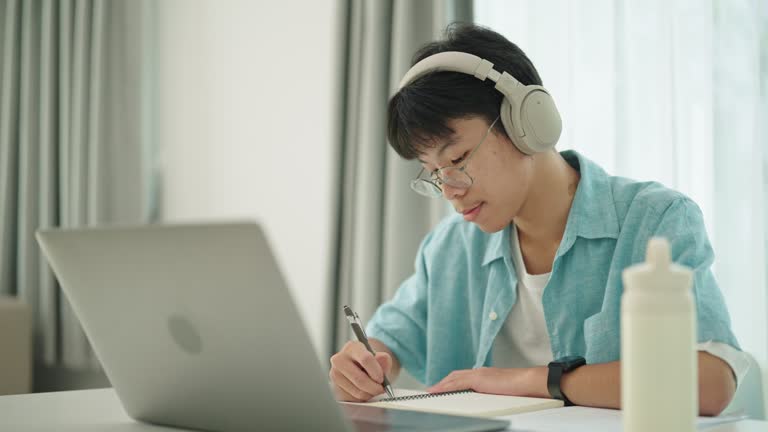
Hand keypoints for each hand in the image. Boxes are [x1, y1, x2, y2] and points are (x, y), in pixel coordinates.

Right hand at [329, 341, 392, 401]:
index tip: (382, 379)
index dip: (376, 372)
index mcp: (352, 347)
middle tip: (381, 389)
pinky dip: (362, 399)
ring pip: (357, 391)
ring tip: (373, 389)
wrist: (357, 367)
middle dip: (374, 387)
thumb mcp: (379, 358)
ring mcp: (335, 375)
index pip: (365, 359)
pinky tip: (364, 392)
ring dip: (369, 394)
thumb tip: (383, 358)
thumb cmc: (369, 363)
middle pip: (360, 379)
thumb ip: (383, 359)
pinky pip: (352, 399)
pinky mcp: (335, 389)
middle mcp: (339, 360)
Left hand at [427, 366, 547, 397]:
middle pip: (456, 375)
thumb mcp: (502, 391)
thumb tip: (488, 398)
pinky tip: (438, 391)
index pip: (463, 376)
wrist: (529, 382)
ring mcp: (479, 374)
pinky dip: (446, 386)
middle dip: (443, 382)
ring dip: (442, 384)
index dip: (451, 381)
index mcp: (485, 375)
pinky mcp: (479, 379)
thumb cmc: (521, 388)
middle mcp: (480, 372)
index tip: (442, 387)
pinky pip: (458, 382)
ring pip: (454, 378)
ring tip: (431, 392)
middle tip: (433, 390)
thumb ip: (492, 392)